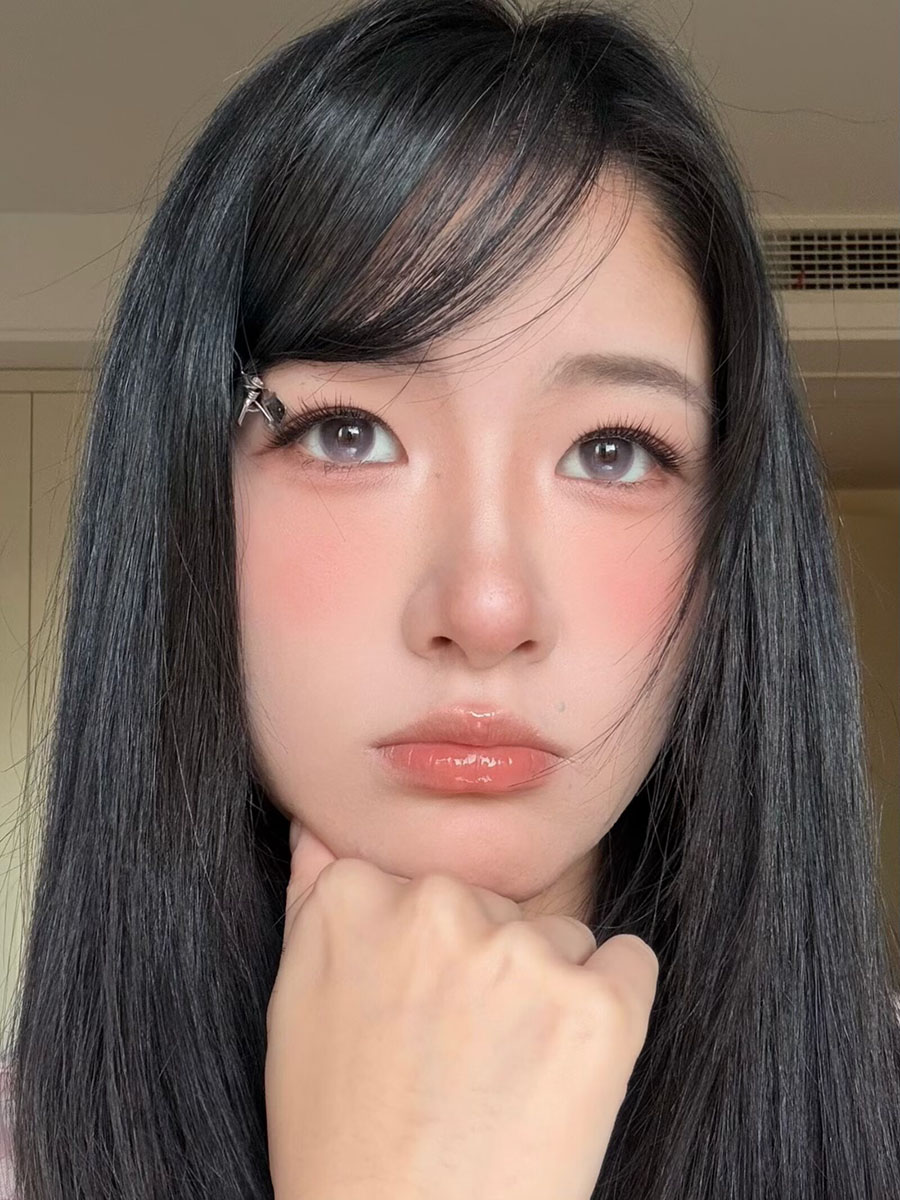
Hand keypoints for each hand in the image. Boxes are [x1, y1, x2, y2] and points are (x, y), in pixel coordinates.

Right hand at [265, 820, 658, 1199]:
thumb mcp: (294, 1005)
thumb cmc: (341, 1139)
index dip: (426, 955)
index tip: (416, 1013)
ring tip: (505, 1077)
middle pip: (493, 905)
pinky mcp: (597, 1006)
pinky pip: (629, 963)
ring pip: (559, 936)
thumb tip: (318, 822)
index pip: (422, 884)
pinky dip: (612, 1005)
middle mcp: (438, 905)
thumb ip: (312, 896)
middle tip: (456, 1057)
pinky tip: (569, 1065)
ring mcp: (520, 952)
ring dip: (545, 991)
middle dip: (485, 965)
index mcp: (355, 894)